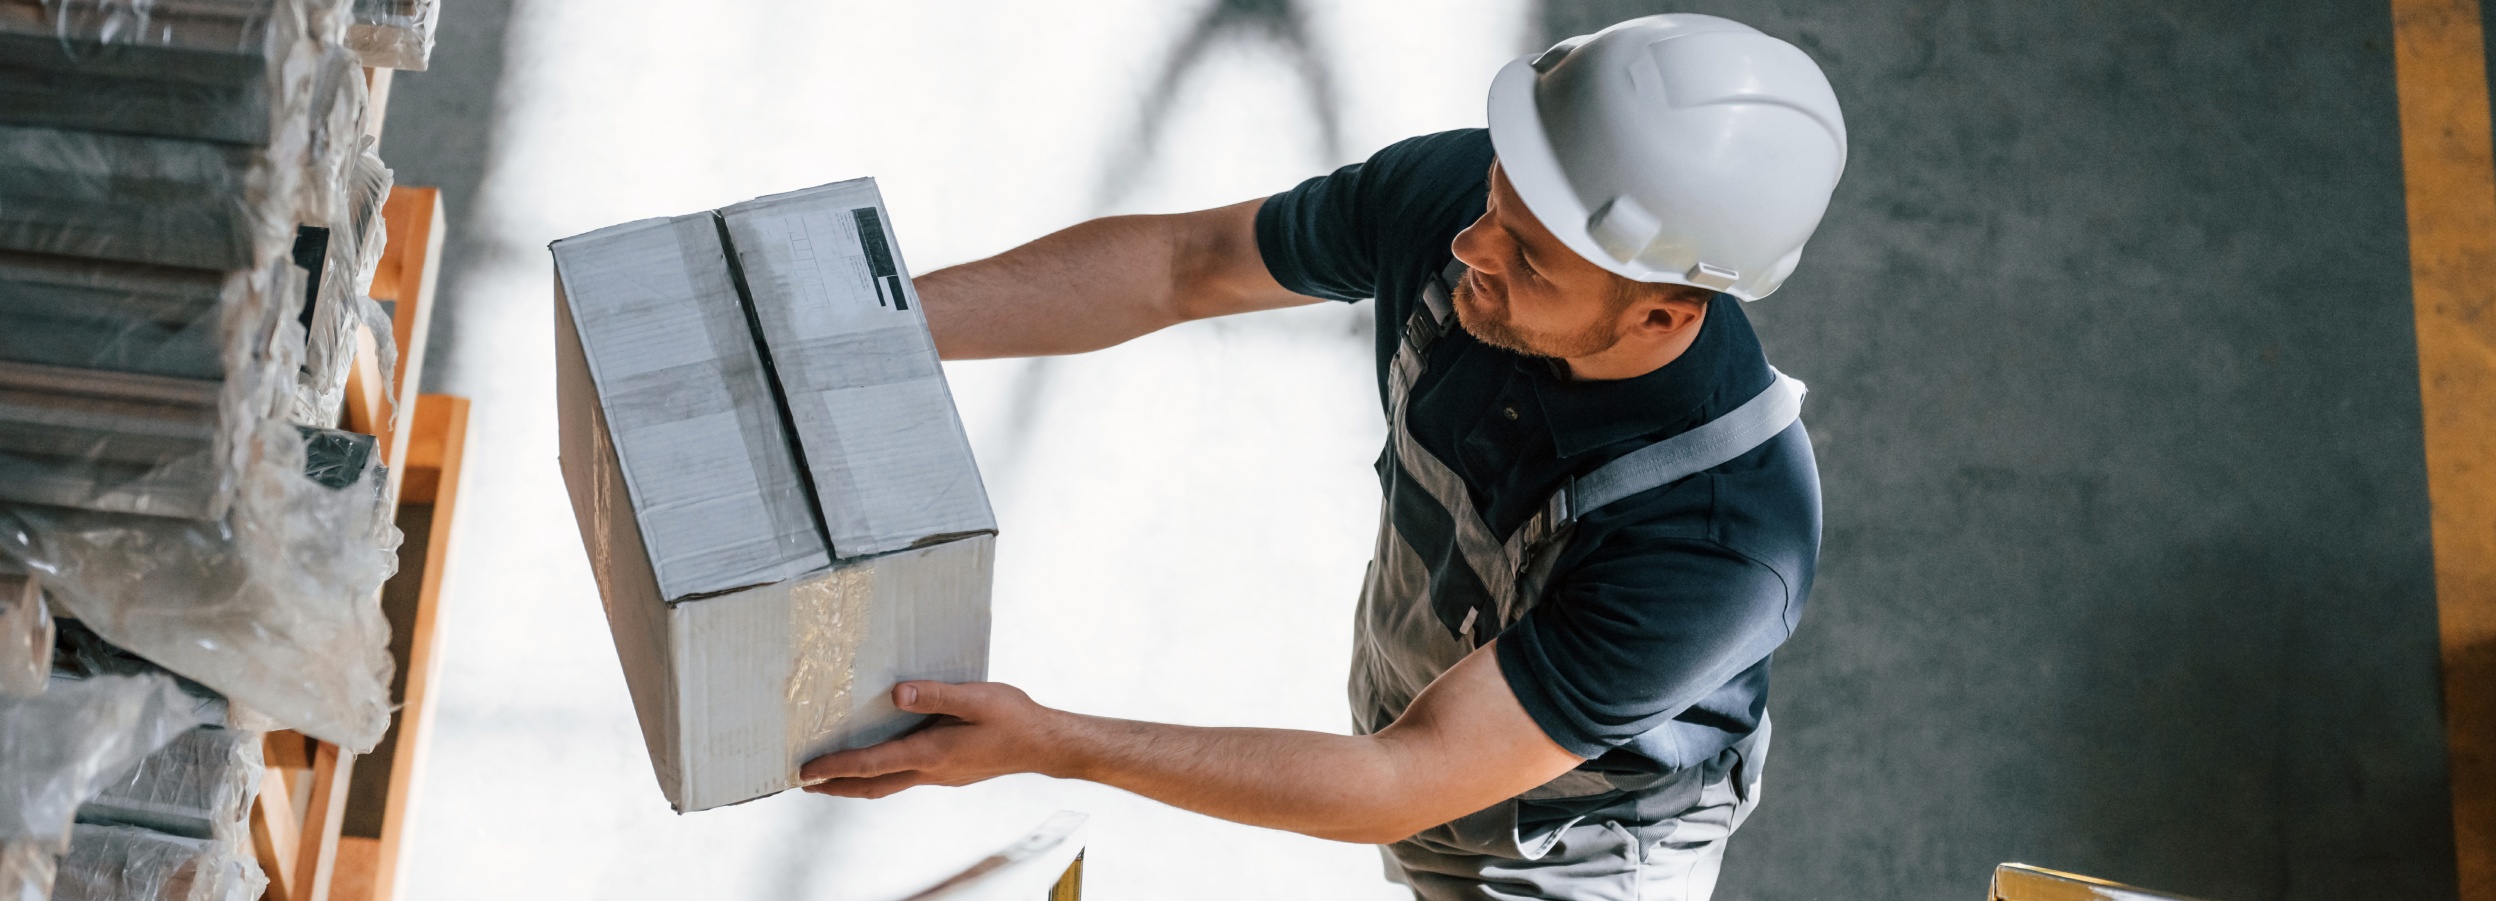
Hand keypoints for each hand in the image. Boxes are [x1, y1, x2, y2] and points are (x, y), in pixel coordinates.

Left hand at [799, 681, 1074, 798]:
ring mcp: (939, 775)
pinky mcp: (949, 772)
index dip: (836, 767)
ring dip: (855, 783)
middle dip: (835, 785)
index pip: (872, 764)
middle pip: (871, 785)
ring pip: (886, 784)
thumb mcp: (977, 698)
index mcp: (931, 753)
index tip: (806, 772)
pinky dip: (880, 775)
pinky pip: (904, 778)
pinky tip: (880, 763)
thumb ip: (937, 695)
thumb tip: (898, 692)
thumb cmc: (1014, 720)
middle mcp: (930, 770)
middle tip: (804, 783)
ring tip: (831, 778)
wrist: (1043, 746)